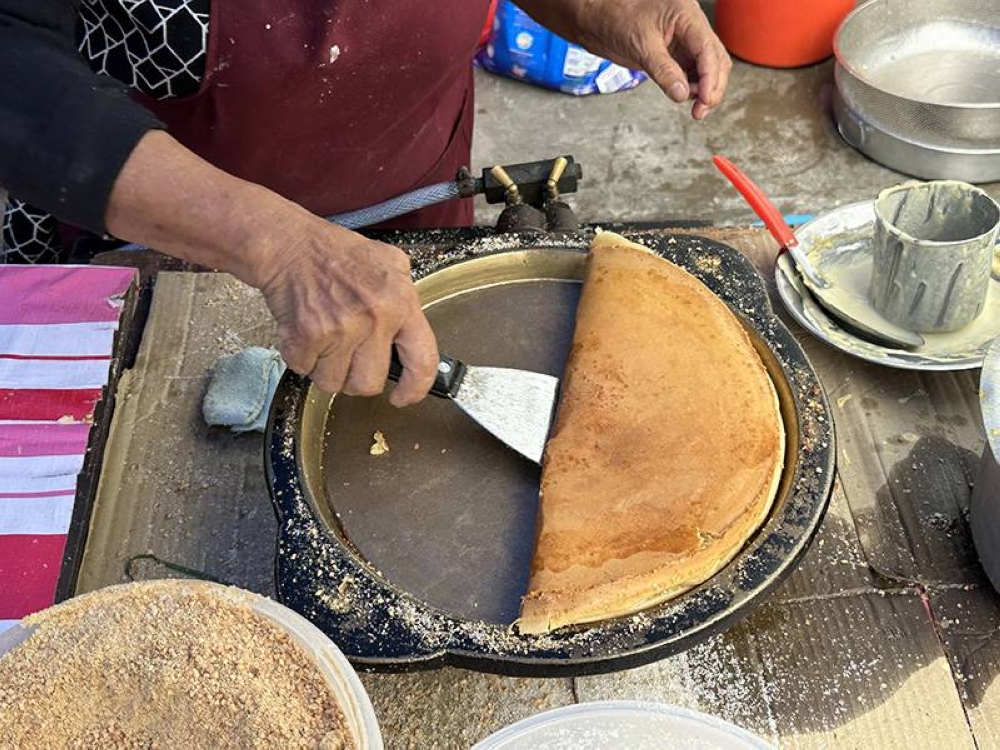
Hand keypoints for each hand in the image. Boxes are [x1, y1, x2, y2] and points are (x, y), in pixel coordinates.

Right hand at [252, 216, 438, 404]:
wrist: (289, 244)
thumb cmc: (335, 254)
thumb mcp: (389, 264)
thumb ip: (405, 302)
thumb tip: (412, 344)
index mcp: (401, 301)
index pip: (423, 360)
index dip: (415, 389)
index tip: (403, 397)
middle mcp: (375, 316)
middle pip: (369, 384)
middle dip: (354, 378)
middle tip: (347, 356)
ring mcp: (341, 327)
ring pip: (333, 383)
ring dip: (324, 369)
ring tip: (324, 339)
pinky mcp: (308, 335)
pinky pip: (304, 370)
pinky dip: (300, 357)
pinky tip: (305, 332)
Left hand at [519, 0, 731, 118]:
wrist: (598, 20)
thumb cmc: (616, 19)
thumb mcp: (641, 45)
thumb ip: (663, 70)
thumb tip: (682, 94)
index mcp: (686, 15)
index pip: (709, 49)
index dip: (710, 78)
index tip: (705, 100)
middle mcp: (691, 26)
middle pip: (716, 59)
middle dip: (713, 86)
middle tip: (701, 111)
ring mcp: (685, 40)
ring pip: (708, 67)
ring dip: (705, 89)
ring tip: (693, 106)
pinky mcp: (676, 53)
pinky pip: (693, 71)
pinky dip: (693, 86)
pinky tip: (685, 96)